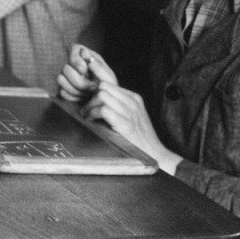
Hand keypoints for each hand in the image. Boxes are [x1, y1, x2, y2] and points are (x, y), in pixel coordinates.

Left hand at [57, 44, 181, 173]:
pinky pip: (103, 108)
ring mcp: (130, 111)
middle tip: (85, 107)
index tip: (83, 84)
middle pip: (104, 85)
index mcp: (133, 98)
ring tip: (87, 115)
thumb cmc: (140, 141)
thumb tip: (97, 102)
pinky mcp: (125, 123)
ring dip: (90, 104)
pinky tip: (91, 120)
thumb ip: (118, 108)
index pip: (109, 81)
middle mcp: (132, 101)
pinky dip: (93, 113)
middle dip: (90, 95)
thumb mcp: (131, 119)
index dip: (94, 84)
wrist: (156, 157)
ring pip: (102, 94)